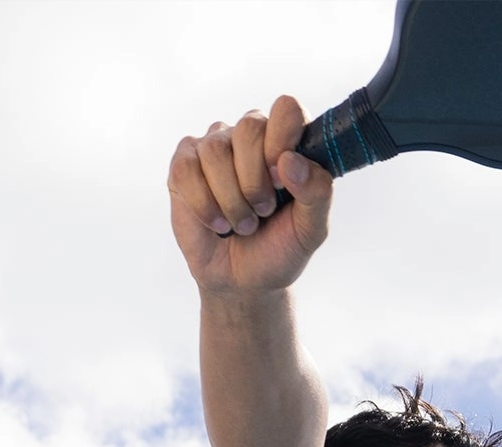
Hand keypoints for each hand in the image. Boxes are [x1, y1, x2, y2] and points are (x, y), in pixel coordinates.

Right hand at [168, 97, 332, 293]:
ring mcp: (214, 146)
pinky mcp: (184, 165)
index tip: (280, 180)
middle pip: (249, 129)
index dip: (282, 141)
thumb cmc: (278, 249)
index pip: (286, 109)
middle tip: (262, 211)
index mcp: (286, 140)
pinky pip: (186, 170)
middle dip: (255, 182)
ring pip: (215, 152)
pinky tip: (216, 223)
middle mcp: (250, 134)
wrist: (243, 282)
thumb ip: (317, 192)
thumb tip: (290, 161)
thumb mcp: (310, 229)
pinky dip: (204, 206)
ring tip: (241, 223)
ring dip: (231, 200)